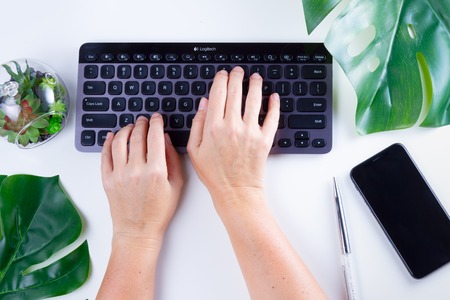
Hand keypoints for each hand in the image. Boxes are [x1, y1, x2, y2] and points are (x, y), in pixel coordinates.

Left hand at [101, 114, 183, 244]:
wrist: (138, 231)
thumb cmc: (159, 211)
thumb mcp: (176, 186)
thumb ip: (173, 160)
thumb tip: (165, 139)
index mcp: (155, 171)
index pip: (155, 138)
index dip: (156, 124)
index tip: (157, 118)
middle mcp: (136, 170)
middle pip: (136, 137)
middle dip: (141, 124)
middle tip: (144, 120)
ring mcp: (119, 174)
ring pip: (119, 142)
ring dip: (126, 130)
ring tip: (130, 126)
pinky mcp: (107, 179)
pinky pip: (105, 155)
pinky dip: (108, 142)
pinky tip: (112, 136)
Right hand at [187, 67, 279, 207]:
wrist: (236, 192)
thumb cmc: (214, 174)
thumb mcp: (195, 151)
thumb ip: (197, 125)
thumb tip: (204, 104)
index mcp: (213, 127)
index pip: (218, 95)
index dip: (220, 80)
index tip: (222, 75)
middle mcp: (232, 126)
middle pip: (236, 93)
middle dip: (237, 78)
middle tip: (238, 71)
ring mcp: (250, 132)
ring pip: (254, 100)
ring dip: (255, 85)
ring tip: (255, 78)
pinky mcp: (264, 139)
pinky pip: (272, 118)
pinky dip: (274, 105)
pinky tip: (273, 97)